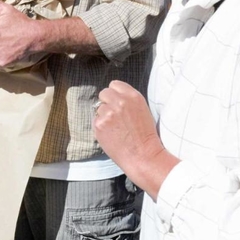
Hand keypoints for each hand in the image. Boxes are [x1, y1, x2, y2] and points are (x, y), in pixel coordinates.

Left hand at [93, 81, 178, 197]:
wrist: (143, 155)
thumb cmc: (144, 135)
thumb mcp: (142, 110)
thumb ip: (127, 100)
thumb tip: (112, 95)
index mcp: (133, 96)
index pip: (114, 84)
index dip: (115, 94)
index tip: (117, 102)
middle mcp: (120, 102)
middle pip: (103, 93)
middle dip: (106, 102)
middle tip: (114, 115)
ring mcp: (108, 112)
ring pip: (98, 108)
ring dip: (103, 115)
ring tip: (116, 128)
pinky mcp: (99, 124)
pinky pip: (95, 120)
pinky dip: (100, 126)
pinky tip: (111, 134)